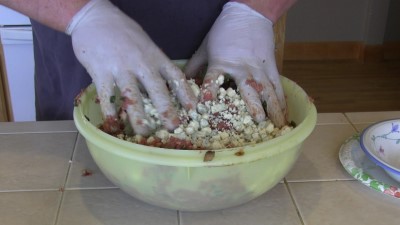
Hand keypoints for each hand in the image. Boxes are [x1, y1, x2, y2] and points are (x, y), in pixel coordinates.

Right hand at [67, 0, 196, 135]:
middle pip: (157, 90)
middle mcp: (141, 63)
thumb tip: (163, 86)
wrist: (95, 17)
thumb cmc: (123, 31)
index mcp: (155, 56)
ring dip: (139, 116)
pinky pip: (107, 96)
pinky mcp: (101, 72)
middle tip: (173, 127)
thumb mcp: (145, 44)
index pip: (175, 76)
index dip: (186, 94)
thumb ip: (154, 64)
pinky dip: (110, 113)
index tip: (194, 109)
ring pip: (132, 96)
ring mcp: (121, 68)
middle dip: (166, 110)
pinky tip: (113, 126)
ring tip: (144, 132)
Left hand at [185, 2, 286, 126]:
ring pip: (267, 89)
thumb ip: (194, 65)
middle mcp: (241, 67)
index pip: (213, 79)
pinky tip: (285, 115)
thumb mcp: (205, 46)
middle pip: (248, 87)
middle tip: (259, 120)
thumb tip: (183, 82)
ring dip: (273, 107)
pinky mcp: (271, 66)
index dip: (209, 91)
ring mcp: (258, 67)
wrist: (248, 14)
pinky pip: (277, 85)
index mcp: (221, 62)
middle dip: (254, 104)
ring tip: (278, 124)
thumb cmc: (224, 31)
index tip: (205, 105)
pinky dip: (282, 100)